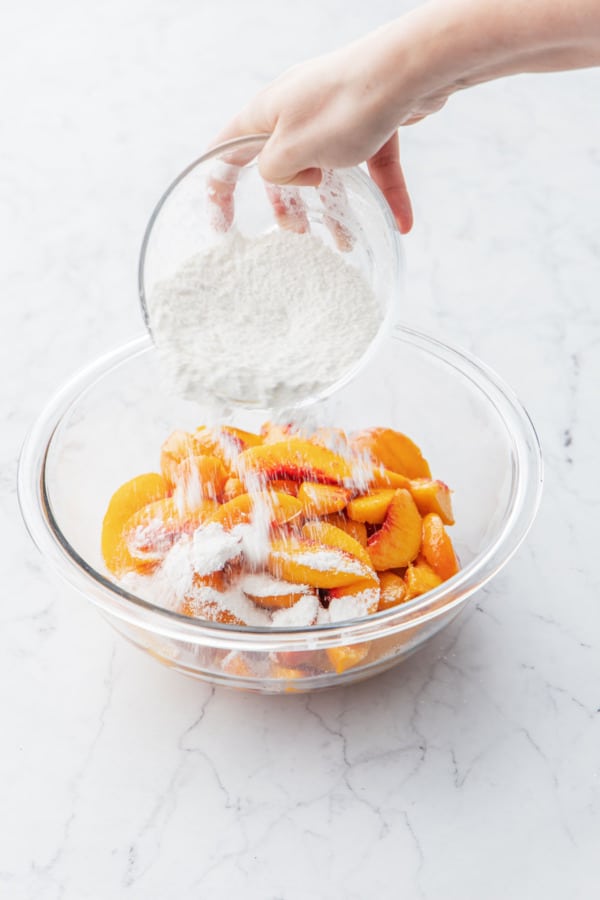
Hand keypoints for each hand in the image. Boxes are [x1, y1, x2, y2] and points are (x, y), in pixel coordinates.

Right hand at [213, 40, 424, 233]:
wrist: (409, 71)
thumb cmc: (343, 108)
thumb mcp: (293, 149)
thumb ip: (274, 170)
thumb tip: (283, 176)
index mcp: (267, 113)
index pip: (228, 151)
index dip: (220, 188)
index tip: (224, 225)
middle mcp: (297, 110)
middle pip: (282, 164)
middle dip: (288, 203)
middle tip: (298, 231)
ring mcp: (334, 113)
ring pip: (329, 168)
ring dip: (338, 206)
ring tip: (347, 240)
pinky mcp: (370, 118)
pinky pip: (372, 163)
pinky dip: (384, 191)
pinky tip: (402, 221)